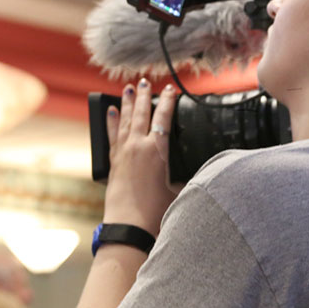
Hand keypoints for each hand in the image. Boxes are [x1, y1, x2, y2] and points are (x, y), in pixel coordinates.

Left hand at [101, 79, 178, 237]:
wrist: (129, 226)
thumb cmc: (155, 212)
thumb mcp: (178, 191)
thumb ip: (185, 177)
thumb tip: (198, 173)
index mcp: (156, 150)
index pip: (163, 118)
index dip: (168, 102)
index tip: (171, 89)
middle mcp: (138, 147)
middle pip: (141, 114)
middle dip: (143, 95)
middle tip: (144, 81)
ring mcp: (123, 153)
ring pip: (125, 121)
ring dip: (127, 103)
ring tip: (128, 88)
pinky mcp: (113, 163)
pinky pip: (112, 135)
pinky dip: (112, 121)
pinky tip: (110, 112)